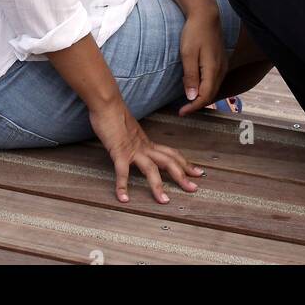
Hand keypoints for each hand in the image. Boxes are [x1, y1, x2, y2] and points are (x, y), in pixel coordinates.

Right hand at [88, 98, 204, 204]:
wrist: (107, 103)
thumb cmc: (115, 115)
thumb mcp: (130, 131)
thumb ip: (135, 140)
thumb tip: (136, 147)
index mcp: (147, 142)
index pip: (171, 153)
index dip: (185, 163)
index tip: (198, 172)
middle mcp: (144, 146)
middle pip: (168, 161)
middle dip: (182, 175)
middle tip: (194, 188)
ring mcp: (132, 149)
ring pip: (150, 169)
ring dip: (158, 186)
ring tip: (164, 201)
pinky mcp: (119, 151)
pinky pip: (122, 171)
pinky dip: (123, 186)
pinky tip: (124, 198)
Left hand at [177, 6, 228, 115]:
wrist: (206, 14)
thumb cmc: (194, 32)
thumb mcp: (188, 54)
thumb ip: (190, 77)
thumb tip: (191, 97)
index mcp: (213, 69)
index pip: (205, 96)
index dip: (193, 107)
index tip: (181, 112)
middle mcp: (221, 69)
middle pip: (211, 94)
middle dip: (198, 104)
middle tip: (183, 109)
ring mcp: (223, 64)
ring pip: (214, 87)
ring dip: (202, 96)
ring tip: (188, 99)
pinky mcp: (221, 60)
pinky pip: (215, 80)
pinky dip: (206, 87)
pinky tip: (196, 85)